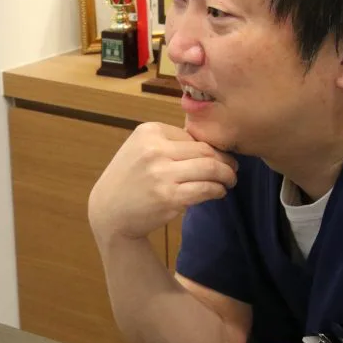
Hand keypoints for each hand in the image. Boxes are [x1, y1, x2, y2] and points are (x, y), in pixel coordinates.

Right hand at [88, 122, 236, 241]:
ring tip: (230, 180)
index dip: (210, 147)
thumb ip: (169, 143)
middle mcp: (155, 149)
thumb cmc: (129, 179)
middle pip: (206, 150)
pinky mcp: (169, 197)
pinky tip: (218, 192)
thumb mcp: (141, 150)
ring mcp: (162, 174)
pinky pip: (205, 189)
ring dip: (227, 175)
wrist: (109, 211)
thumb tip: (211, 145)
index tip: (219, 156)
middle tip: (233, 168)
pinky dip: (218, 190)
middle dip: (226, 160)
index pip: (192, 136)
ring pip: (210, 168)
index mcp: (149, 131)